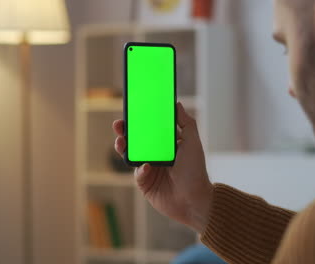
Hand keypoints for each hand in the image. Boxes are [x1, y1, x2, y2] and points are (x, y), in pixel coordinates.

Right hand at [113, 102, 212, 232]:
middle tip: (119, 125)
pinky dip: (140, 169)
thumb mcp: (193, 142)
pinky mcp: (145, 183)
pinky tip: (146, 167)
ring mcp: (149, 169)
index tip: (132, 110)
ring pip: (131, 155)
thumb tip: (177, 104)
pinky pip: (137, 173)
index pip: (150, 128)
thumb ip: (186, 123)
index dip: (140, 120)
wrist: (194, 200)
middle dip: (125, 132)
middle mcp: (156, 155)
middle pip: (136, 140)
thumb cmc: (196, 171)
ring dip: (124, 147)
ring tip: (121, 142)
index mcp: (167, 144)